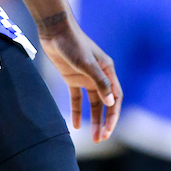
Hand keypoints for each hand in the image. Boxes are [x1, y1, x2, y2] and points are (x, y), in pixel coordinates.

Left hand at [37, 11, 121, 141]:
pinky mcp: (72, 78)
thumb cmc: (73, 44)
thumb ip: (99, 82)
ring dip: (93, 120)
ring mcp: (85, 78)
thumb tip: (111, 102)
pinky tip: (75, 125)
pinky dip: (77, 111)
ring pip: (92, 104)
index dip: (113, 116)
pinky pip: (76, 98)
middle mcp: (99, 76)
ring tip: (92, 137)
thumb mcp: (87, 63)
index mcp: (108, 71)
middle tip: (100, 139)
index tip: (107, 131)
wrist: (55, 31)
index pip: (115, 98)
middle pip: (105, 104)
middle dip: (104, 122)